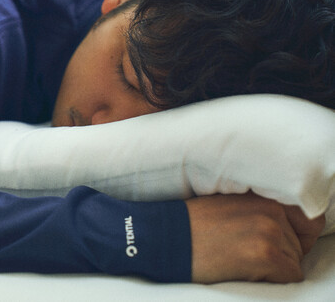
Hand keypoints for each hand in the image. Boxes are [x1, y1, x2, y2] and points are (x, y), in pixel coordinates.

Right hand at [185, 192, 324, 283]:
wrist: (166, 237)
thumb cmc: (192, 225)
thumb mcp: (229, 205)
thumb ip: (259, 210)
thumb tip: (286, 227)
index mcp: (263, 195)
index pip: (307, 219)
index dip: (296, 236)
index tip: (276, 244)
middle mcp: (271, 209)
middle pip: (298, 244)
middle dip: (278, 253)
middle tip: (242, 251)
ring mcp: (269, 231)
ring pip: (294, 260)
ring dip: (273, 266)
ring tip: (239, 257)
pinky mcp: (265, 254)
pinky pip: (290, 275)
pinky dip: (271, 278)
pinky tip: (243, 268)